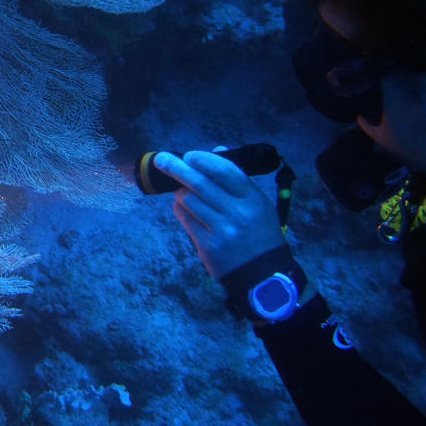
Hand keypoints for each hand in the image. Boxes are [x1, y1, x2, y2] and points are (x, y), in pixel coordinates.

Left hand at [156, 150, 285, 279]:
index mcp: (253, 199)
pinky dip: (180, 209)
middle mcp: (237, 213)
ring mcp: (221, 230)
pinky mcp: (207, 245)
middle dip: (177, 168)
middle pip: (200, 183)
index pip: (225, 171)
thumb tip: (215, 150)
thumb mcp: (259, 204)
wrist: (263, 274)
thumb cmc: (260, 233)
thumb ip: (237, 179)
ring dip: (180, 192)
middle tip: (162, 159)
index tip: (189, 156)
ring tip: (183, 191)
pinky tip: (182, 207)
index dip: (204, 160)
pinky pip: (186, 219)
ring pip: (189, 200)